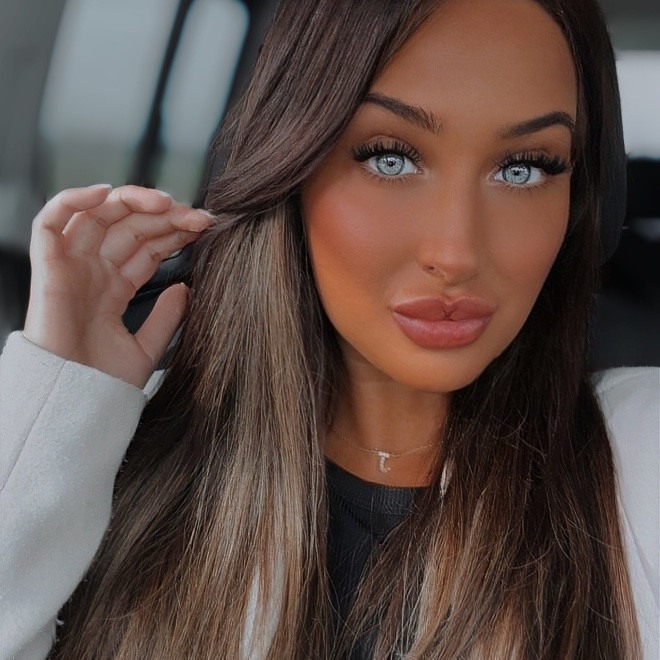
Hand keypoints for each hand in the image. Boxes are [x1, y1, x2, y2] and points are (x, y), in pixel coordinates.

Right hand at [23, 184, 211, 387]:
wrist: (75, 406)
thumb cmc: (104, 384)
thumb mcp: (148, 347)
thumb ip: (167, 317)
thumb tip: (186, 288)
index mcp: (115, 288)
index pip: (147, 246)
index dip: (174, 231)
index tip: (205, 227)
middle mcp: (93, 272)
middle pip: (129, 227)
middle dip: (166, 216)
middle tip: (199, 217)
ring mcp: (71, 268)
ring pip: (98, 216)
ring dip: (132, 201)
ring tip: (167, 202)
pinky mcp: (48, 269)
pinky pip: (51, 223)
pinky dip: (72, 200)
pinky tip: (105, 193)